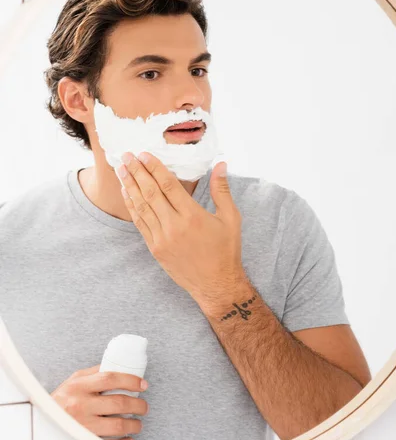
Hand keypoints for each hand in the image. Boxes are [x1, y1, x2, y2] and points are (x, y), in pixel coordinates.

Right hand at [51, 364, 148, 439]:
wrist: (43, 421)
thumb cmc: (62, 398)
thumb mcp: (74, 380)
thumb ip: (95, 372)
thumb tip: (119, 365)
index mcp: (79, 386)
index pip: (110, 378)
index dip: (130, 380)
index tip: (143, 384)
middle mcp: (80, 405)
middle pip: (118, 403)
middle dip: (138, 405)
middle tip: (144, 406)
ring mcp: (82, 425)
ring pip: (118, 425)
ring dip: (134, 425)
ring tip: (137, 423)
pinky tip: (128, 439)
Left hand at [118, 152, 247, 305]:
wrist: (216, 285)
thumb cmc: (226, 250)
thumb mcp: (231, 219)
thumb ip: (222, 190)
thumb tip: (221, 164)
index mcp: (193, 216)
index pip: (168, 185)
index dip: (154, 168)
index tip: (144, 154)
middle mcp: (174, 226)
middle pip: (150, 193)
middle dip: (136, 172)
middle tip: (127, 155)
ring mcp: (162, 239)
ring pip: (142, 207)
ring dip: (130, 186)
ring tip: (120, 169)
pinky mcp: (155, 249)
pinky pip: (140, 223)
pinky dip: (132, 206)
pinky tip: (127, 193)